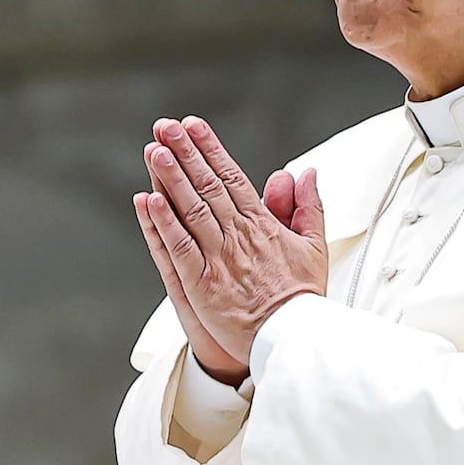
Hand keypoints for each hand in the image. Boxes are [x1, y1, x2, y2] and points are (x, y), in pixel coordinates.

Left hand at [133, 116, 327, 371]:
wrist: (294, 338)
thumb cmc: (301, 297)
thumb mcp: (315, 245)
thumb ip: (307, 207)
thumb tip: (305, 173)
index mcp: (262, 225)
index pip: (233, 177)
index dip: (211, 149)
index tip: (194, 126)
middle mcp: (238, 236)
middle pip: (207, 186)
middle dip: (185, 153)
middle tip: (166, 126)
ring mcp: (218, 259)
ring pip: (190, 210)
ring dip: (170, 178)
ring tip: (153, 150)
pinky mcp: (202, 285)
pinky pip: (178, 248)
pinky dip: (162, 223)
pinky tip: (148, 200)